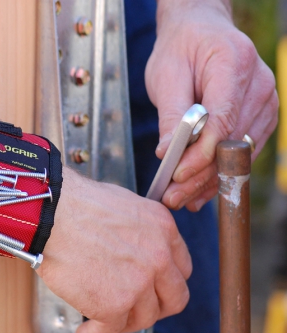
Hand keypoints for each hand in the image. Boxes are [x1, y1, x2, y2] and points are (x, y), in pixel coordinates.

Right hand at [37, 167, 191, 332]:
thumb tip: (136, 251)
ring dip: (125, 321)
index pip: (182, 269)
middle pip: (174, 299)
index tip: (154, 289)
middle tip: (138, 310)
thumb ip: (141, 232)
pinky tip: (85, 332)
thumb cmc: (78, 205)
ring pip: (144, 318)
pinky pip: (111, 330)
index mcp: (163, 230)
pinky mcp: (114, 305)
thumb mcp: (126, 206)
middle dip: (157, 308)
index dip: (167, 283)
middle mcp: (159, 258)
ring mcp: (139, 283)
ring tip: (105, 320)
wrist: (52, 215)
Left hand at [146, 0, 277, 210]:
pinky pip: (242, 152)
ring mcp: (265, 102)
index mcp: (234, 63)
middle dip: (200, 175)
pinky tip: (200, 190)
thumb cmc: (181, 49)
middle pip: (231, 142)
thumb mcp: (166, 76)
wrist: (200, 33)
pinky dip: (219, 172)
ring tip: (182, 199)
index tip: (177, 174)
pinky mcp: (261, 118)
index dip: (201, 153)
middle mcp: (258, 84)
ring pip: (238, 153)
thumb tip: (166, 153)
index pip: (223, 119)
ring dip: (209, 180)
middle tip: (173, 198)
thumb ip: (170, 115)